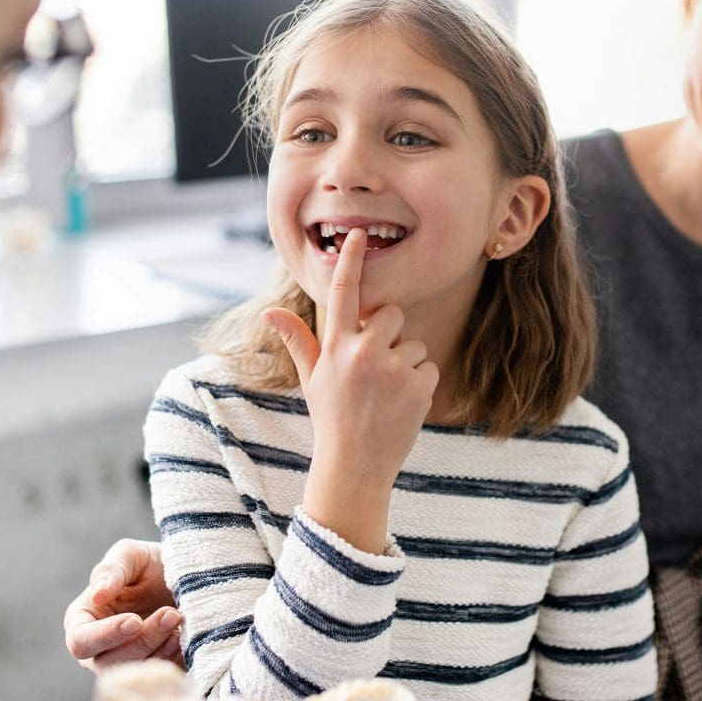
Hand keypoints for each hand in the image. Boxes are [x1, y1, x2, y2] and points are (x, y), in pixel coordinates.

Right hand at [64, 538, 181, 670]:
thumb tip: (96, 596)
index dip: (106, 635)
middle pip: (109, 663)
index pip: (81, 641)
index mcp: (82, 621)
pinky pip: (158, 678)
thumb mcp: (131, 556)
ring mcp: (126, 665)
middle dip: (142, 641)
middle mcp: (98, 650)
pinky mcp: (153, 673)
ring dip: (160, 650)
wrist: (188, 580)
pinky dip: (172, 660)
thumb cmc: (150, 565)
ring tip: (179, 620)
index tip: (134, 620)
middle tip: (171, 614)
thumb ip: (111, 570)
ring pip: (135, 672)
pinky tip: (184, 638)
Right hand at [263, 228, 437, 553]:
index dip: (351, 261)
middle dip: (389, 334)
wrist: (355, 466)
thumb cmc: (332, 418)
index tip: (357, 234)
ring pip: (413, 343)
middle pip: (391, 314)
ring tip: (386, 394)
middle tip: (375, 369)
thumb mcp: (312, 379)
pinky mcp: (418, 384)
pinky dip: (421, 384)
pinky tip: (402, 405)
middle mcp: (362, 352)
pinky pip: (430, 366)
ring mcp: (392, 368)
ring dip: (406, 364)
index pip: (342, 294)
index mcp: (334, 347)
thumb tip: (271, 311)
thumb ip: (298, 340)